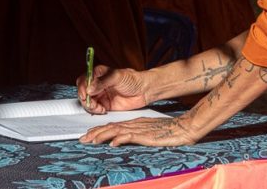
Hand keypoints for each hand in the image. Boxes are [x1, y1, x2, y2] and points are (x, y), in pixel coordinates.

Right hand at [76, 65, 149, 113]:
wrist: (144, 91)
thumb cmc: (134, 80)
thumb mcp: (118, 77)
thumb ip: (103, 82)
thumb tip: (89, 88)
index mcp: (99, 74)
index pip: (84, 79)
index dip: (82, 86)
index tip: (85, 93)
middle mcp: (98, 84)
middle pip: (83, 92)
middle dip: (85, 99)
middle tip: (91, 103)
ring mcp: (101, 95)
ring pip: (87, 101)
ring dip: (90, 106)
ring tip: (98, 108)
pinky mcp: (105, 105)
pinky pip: (94, 109)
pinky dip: (95, 111)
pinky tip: (102, 110)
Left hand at [79, 114, 198, 146]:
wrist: (184, 127)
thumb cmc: (170, 131)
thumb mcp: (150, 133)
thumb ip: (137, 135)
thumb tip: (121, 141)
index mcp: (136, 123)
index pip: (114, 125)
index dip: (100, 129)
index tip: (89, 134)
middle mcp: (135, 124)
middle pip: (111, 126)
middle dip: (95, 132)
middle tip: (82, 138)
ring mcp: (140, 128)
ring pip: (116, 130)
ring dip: (102, 135)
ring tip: (91, 140)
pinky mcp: (146, 134)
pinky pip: (130, 136)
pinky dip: (120, 139)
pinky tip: (112, 143)